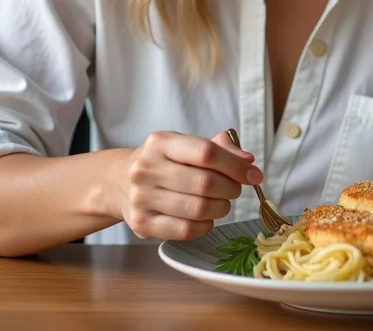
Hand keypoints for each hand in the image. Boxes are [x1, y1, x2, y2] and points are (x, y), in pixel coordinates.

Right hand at [111, 130, 263, 240]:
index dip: (236, 165)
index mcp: (160, 142)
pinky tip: (206, 217)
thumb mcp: (183, 145)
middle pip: (205, 183)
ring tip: (222, 203)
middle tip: (236, 189)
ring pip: (198, 209)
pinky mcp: (142, 224)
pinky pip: (186, 230)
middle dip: (231, 188)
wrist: (118, 182)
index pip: (206, 152)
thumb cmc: (161, 162)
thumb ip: (217, 148)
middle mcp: (146, 168)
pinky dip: (205, 225)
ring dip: (221, 208)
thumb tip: (248, 160)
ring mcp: (141, 198)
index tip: (254, 174)